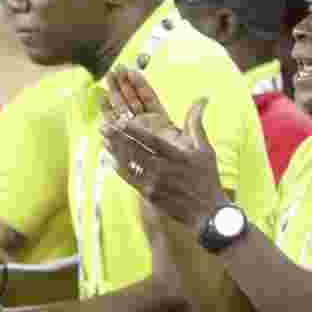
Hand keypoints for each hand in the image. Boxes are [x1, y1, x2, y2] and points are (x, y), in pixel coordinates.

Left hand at [101, 70, 227, 228]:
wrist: (208, 213)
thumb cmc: (207, 177)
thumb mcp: (205, 149)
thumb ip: (196, 123)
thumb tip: (202, 98)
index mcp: (178, 157)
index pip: (152, 141)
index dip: (134, 132)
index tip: (120, 121)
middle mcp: (165, 170)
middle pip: (136, 152)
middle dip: (118, 139)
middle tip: (104, 127)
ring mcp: (155, 184)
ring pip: (130, 166)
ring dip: (115, 152)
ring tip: (103, 139)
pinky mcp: (149, 195)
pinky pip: (130, 179)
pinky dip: (119, 168)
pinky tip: (110, 159)